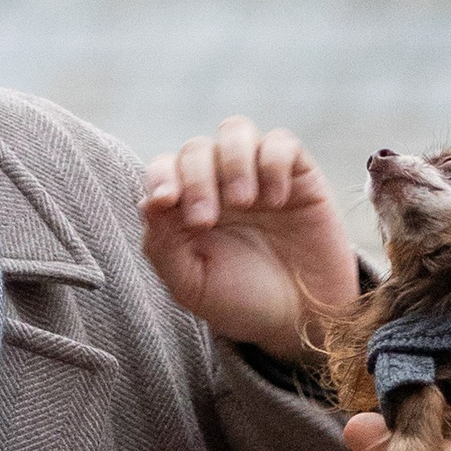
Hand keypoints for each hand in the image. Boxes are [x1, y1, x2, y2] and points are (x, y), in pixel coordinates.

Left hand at [139, 118, 358, 363]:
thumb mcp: (192, 285)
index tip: (167, 203)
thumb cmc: (242, 303)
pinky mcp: (298, 175)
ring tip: (245, 202)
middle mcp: (219, 186)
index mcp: (186, 209)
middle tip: (206, 221)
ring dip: (233, 162)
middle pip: (196, 149)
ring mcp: (258, 176)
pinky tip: (277, 200)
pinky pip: (281, 142)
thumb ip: (163, 244)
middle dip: (197, 179)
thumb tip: (148, 201)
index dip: (161, 176)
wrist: (303, 320)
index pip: (164, 169)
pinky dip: (274, 163)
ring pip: (235, 130)